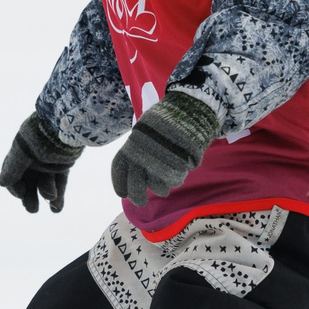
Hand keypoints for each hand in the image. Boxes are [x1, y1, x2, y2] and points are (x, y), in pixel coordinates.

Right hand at [0, 114, 83, 212]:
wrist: (67, 123)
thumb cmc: (41, 135)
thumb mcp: (24, 152)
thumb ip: (14, 167)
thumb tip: (2, 183)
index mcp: (19, 153)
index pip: (11, 174)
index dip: (14, 186)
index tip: (20, 193)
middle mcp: (32, 159)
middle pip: (28, 183)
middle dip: (30, 197)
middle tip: (32, 209)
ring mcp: (48, 162)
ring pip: (45, 184)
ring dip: (47, 196)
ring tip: (51, 201)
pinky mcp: (63, 165)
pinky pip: (59, 183)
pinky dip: (59, 196)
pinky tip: (57, 209)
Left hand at [111, 89, 219, 205]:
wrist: (189, 107)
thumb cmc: (165, 119)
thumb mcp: (145, 130)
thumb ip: (138, 149)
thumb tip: (133, 172)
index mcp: (132, 143)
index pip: (119, 169)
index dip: (120, 184)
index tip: (122, 194)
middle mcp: (143, 153)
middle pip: (136, 184)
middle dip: (138, 196)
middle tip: (141, 202)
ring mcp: (160, 159)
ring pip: (157, 186)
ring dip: (160, 188)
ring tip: (163, 185)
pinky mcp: (179, 163)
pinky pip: (174, 180)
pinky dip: (175, 179)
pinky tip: (177, 173)